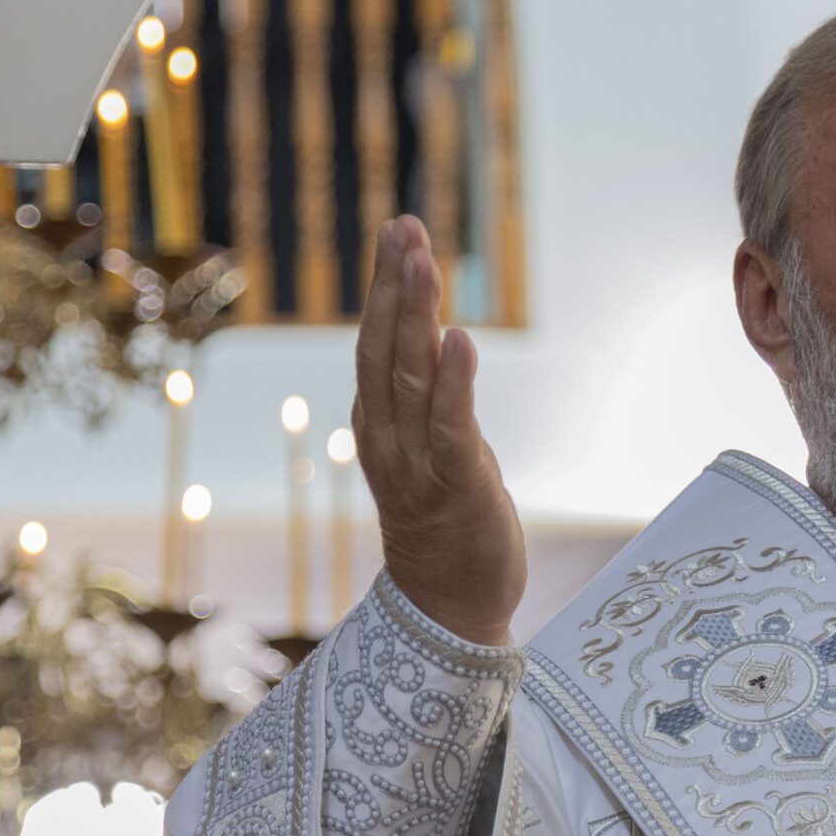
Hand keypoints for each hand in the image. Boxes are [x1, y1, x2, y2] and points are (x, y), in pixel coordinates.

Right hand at [351, 216, 525, 645]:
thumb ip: (429, 398)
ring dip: (417, 316)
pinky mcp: (458, 486)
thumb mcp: (432, 448)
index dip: (384, 286)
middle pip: (383, 349)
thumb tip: (437, 337)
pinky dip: (454, 383)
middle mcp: (389, 438)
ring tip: (424, 262)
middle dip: (393, 285)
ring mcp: (419, 463)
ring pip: (411, 378)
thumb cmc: (447, 522)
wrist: (450, 608)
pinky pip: (451, 428)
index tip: (397, 230)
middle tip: (402, 226)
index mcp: (379, 425)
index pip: (375, 342)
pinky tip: (459, 340)